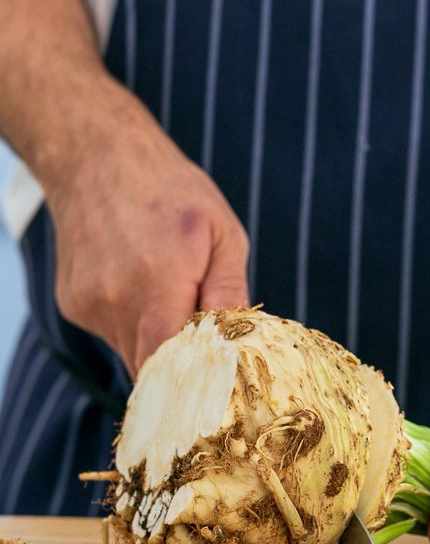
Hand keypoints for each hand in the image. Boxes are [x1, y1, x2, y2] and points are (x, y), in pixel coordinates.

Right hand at [48, 91, 249, 375]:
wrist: (97, 154)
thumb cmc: (171, 189)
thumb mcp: (222, 233)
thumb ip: (229, 293)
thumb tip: (240, 344)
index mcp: (157, 285)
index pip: (170, 367)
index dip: (194, 385)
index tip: (218, 389)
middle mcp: (115, 302)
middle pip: (152, 371)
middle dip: (182, 371)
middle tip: (208, 354)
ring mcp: (90, 306)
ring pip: (132, 355)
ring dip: (158, 344)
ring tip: (171, 299)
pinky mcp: (74, 306)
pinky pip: (114, 335)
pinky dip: (134, 324)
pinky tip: (141, 286)